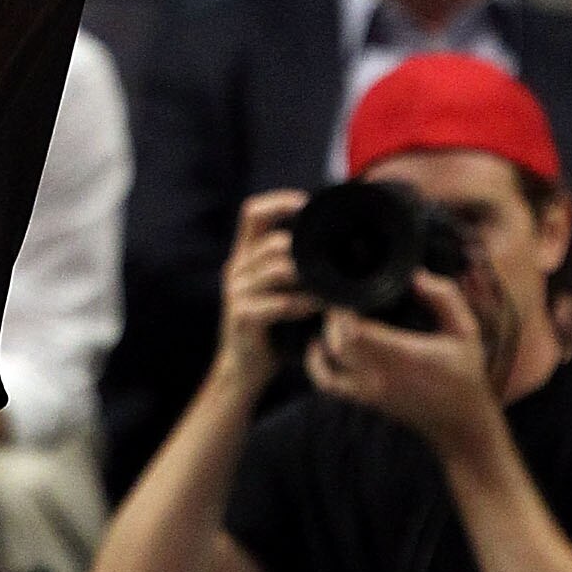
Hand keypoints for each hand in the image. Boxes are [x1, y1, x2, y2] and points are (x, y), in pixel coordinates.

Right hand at [215, 190, 319, 396]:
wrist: (244, 368)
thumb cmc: (271, 327)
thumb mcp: (276, 288)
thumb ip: (292, 265)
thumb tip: (331, 245)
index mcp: (243, 255)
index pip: (252, 213)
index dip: (279, 202)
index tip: (308, 205)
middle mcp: (236, 268)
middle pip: (272, 242)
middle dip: (305, 248)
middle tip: (335, 255)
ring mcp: (236, 292)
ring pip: (277, 269)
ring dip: (310, 275)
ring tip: (334, 282)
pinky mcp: (243, 317)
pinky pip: (279, 303)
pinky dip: (304, 303)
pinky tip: (321, 306)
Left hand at [306, 270, 504, 465]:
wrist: (461, 425)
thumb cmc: (465, 374)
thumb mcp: (466, 330)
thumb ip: (445, 298)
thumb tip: (415, 276)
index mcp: (405, 355)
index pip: (355, 331)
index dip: (345, 308)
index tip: (351, 287)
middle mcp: (381, 375)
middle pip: (336, 343)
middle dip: (332, 316)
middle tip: (341, 297)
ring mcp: (369, 390)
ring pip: (326, 363)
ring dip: (323, 336)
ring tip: (335, 318)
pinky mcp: (364, 399)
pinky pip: (327, 384)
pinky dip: (315, 364)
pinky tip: (321, 345)